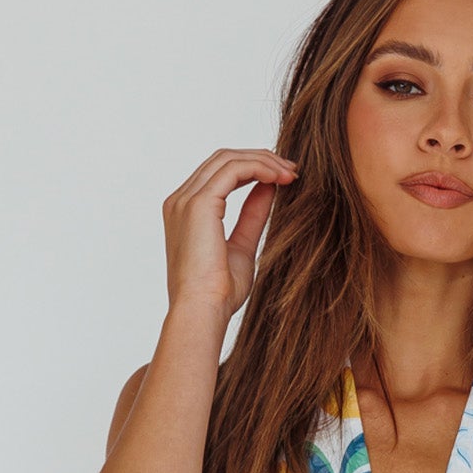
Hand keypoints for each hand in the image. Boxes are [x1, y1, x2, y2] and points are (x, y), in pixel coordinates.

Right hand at [161, 146, 297, 320]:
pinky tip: (280, 179)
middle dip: (260, 159)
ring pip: (228, 159)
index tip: (283, 179)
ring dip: (263, 161)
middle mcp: (180, 201)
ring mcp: (186, 200)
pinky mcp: (198, 204)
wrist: (203, 313)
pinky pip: (233, 170)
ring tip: (291, 174)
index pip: (218, 174)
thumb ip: (252, 216)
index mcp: (185, 212)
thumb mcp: (242, 248)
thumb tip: (269, 189)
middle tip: (292, 171)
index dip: (252, 169)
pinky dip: (259, 168)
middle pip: (222, 160)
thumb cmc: (218, 294)